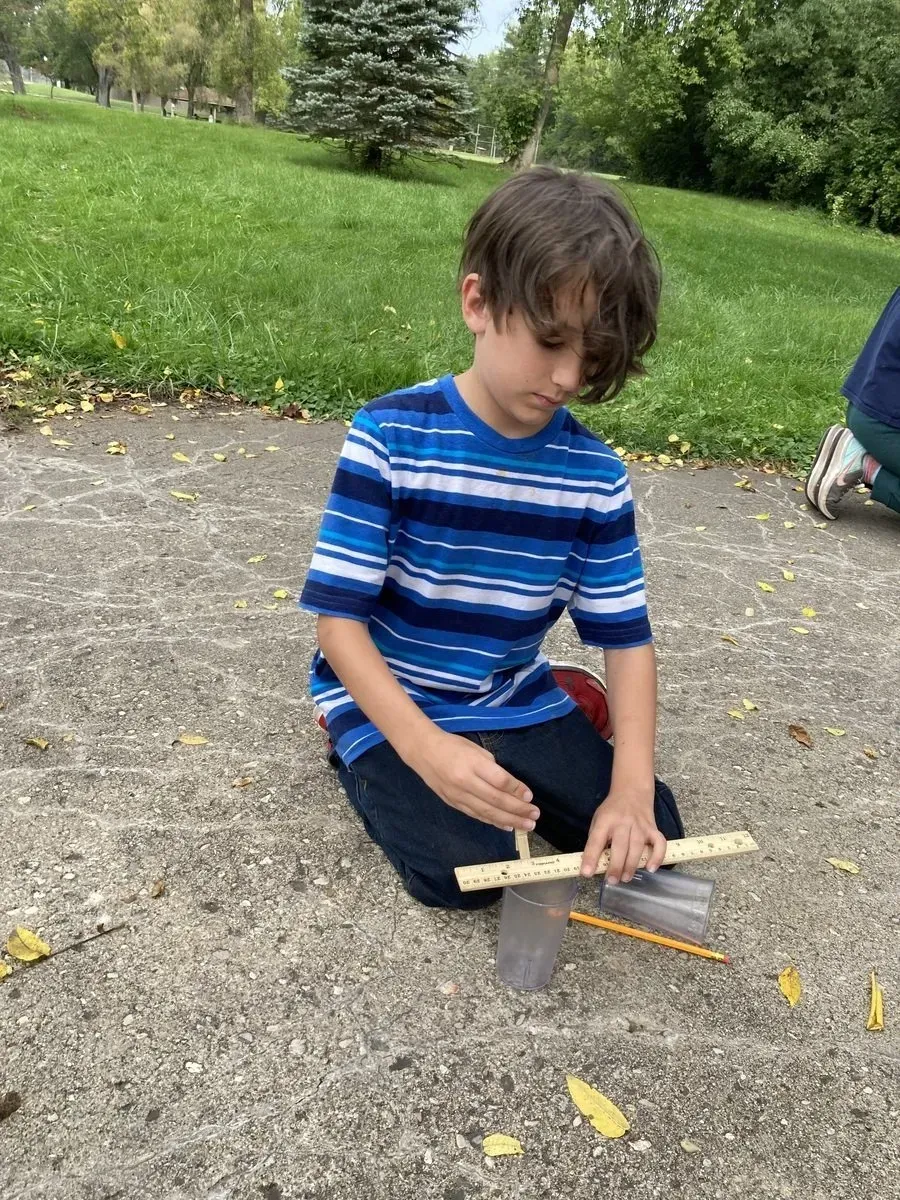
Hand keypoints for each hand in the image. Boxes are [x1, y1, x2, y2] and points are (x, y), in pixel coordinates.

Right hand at [406, 730, 538, 832]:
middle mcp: (465, 782)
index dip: (516, 790)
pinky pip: (476, 815)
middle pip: (496, 800)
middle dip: (518, 810)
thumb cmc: (453, 746)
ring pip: (487, 812)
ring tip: (526, 825)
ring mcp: (458, 795)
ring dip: (509, 820)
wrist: (422, 751)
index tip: (530, 797)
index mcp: (472, 764)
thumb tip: (510, 787)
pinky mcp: (453, 803)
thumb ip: (492, 768)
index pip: (499, 780)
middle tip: (535, 816)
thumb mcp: (475, 749)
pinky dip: (493, 821)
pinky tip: (507, 825)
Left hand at [580, 787, 666, 882]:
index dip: (591, 857)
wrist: (632, 791)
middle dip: (616, 866)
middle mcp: (623, 822)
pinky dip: (657, 857)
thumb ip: (596, 839)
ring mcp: (640, 825)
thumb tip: (594, 864)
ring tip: (625, 878)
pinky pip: (659, 843)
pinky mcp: (653, 828)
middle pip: (620, 846)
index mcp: (605, 820)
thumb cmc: (612, 811)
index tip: (586, 873)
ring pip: (638, 847)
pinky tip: (651, 868)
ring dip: (632, 865)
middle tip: (611, 881)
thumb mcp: (598, 819)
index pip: (596, 840)